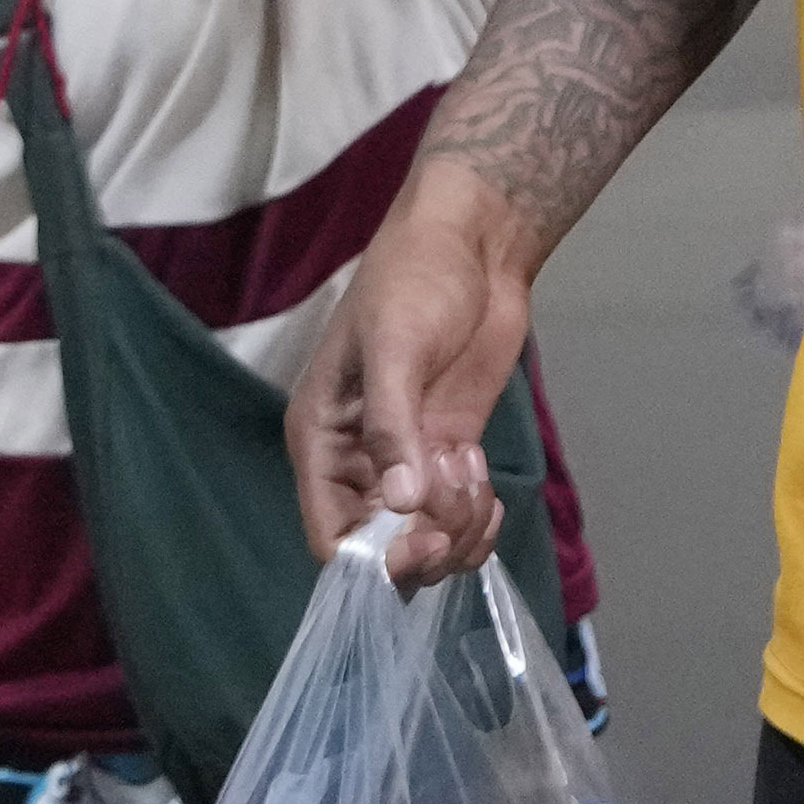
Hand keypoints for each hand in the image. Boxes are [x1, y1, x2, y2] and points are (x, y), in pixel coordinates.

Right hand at [289, 174, 528, 581]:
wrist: (473, 243)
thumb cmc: (414, 279)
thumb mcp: (395, 346)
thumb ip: (393, 426)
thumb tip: (403, 502)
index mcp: (320, 440)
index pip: (331, 538)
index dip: (376, 560)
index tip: (426, 538)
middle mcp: (356, 462)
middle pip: (382, 551)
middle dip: (427, 544)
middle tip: (462, 507)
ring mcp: (405, 461)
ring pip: (426, 539)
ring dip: (458, 528)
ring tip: (471, 472)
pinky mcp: (446, 451)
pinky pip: (457, 515)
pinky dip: (477, 512)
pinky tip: (482, 470)